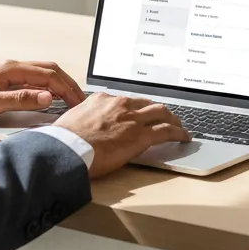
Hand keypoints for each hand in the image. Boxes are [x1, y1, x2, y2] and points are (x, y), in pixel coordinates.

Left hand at [0, 60, 85, 121]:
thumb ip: (21, 99)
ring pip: (42, 72)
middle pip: (50, 69)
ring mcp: (8, 71)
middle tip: (80, 100)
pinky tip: (49, 96)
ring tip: (70, 98)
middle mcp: (12, 66)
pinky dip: (47, 85)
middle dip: (68, 84)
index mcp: (11, 69)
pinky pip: (33, 77)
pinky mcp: (3, 78)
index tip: (78, 103)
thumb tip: (47, 97)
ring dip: (59, 83)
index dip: (67, 89)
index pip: (50, 75)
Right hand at [57, 93, 190, 177]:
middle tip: (165, 117)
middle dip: (158, 111)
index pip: (126, 100)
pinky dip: (179, 133)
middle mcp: (120, 105)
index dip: (137, 107)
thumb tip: (84, 128)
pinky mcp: (141, 135)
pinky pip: (167, 131)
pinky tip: (184, 137)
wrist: (66, 149)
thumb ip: (85, 120)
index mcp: (102, 100)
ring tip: (178, 126)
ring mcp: (133, 119)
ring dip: (172, 119)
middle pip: (147, 103)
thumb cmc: (64, 140)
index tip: (139, 112)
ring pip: (162, 113)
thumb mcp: (73, 121)